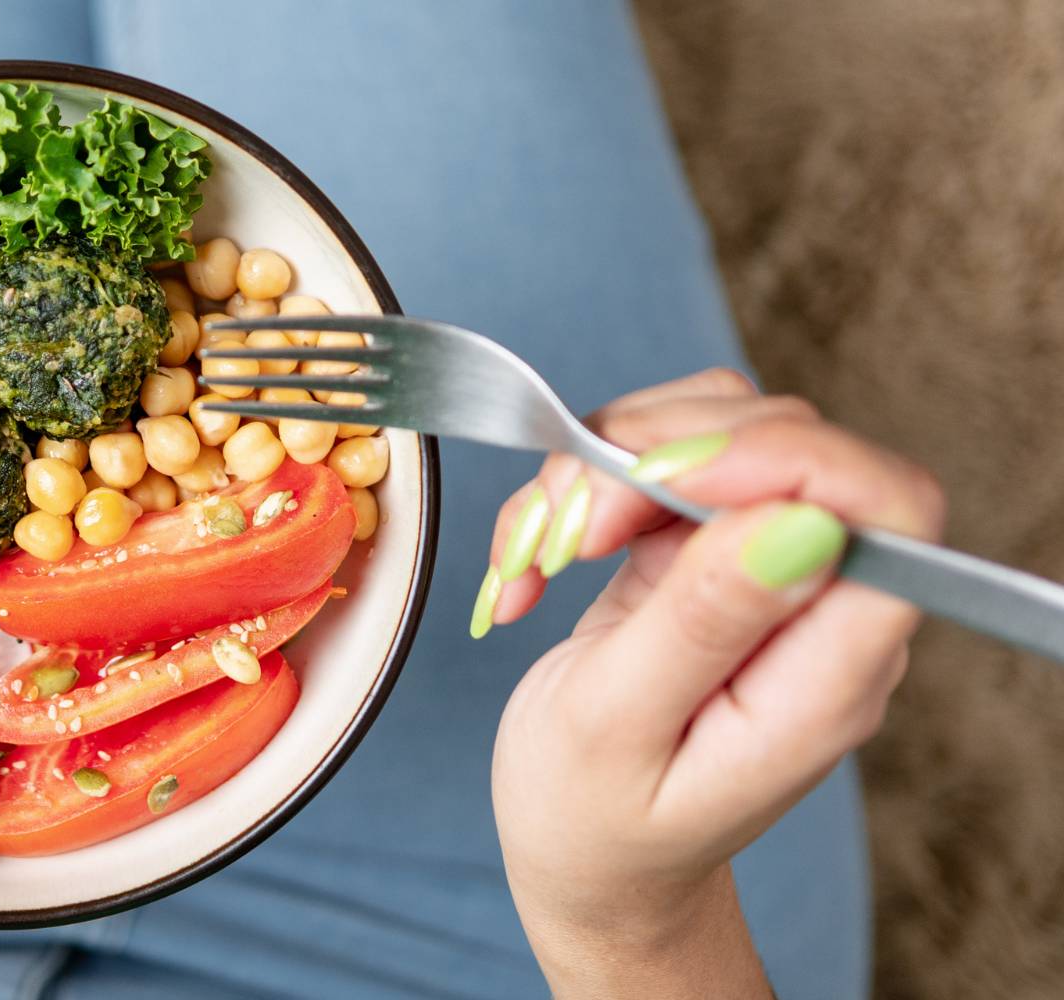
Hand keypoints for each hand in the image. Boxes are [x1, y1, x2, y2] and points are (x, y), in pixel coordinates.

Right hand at [481, 369, 944, 997]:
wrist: (586, 860)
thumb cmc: (595, 821)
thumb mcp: (618, 729)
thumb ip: (702, 622)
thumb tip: (794, 520)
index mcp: (828, 671)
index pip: (881, 501)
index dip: (783, 456)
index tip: (657, 478)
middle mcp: (815, 606)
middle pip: (784, 441)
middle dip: (653, 455)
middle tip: (565, 536)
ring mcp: (765, 568)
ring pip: (715, 428)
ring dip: (602, 466)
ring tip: (535, 552)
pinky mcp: (711, 547)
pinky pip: (660, 458)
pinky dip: (583, 484)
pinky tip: (537, 554)